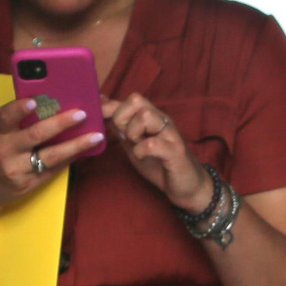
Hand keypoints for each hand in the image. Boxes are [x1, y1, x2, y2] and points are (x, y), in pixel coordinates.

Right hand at [0, 98, 102, 238]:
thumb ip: (12, 115)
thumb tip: (46, 98)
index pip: (6, 118)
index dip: (19, 109)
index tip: (34, 101)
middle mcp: (6, 151)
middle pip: (35, 136)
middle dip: (60, 123)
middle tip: (81, 113)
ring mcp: (18, 169)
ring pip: (51, 156)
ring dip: (76, 145)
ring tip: (96, 136)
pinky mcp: (29, 184)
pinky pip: (54, 169)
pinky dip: (72, 158)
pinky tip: (87, 149)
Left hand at [104, 94, 211, 213]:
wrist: (187, 186)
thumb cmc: (160, 164)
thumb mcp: (135, 145)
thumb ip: (121, 129)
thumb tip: (103, 109)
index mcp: (152, 118)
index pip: (129, 100)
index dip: (110, 105)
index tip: (98, 113)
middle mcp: (162, 120)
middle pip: (136, 100)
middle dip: (121, 117)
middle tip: (124, 137)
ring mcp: (170, 134)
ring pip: (145, 115)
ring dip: (132, 132)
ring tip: (135, 146)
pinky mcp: (175, 151)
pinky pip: (152, 143)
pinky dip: (141, 150)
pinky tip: (142, 157)